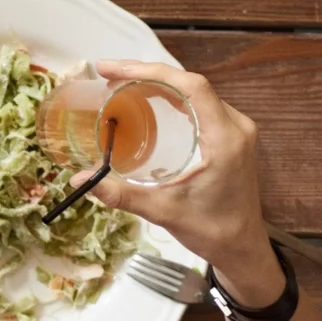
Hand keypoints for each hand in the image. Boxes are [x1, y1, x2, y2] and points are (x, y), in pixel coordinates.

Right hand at [79, 61, 275, 291]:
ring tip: (119, 84)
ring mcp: (236, 130)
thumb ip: (121, 194)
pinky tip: (146, 100)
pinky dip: (170, 95)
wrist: (243, 249)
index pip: (192, 86)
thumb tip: (78, 180)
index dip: (151, 71)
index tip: (113, 72)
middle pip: (189, 83)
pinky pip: (199, 102)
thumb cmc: (210, 230)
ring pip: (194, 91)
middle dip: (146, 74)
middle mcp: (235, 127)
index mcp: (225, 139)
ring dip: (157, 82)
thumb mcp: (163, 211)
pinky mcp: (232, 136)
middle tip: (106, 75)